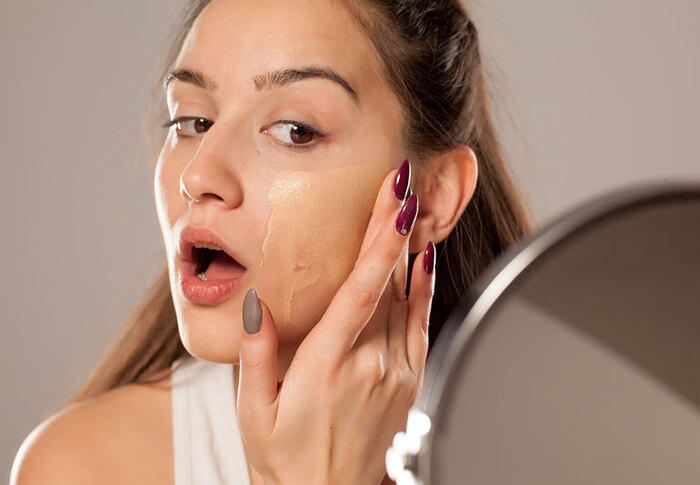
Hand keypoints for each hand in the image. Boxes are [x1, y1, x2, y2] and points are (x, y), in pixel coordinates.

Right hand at [237, 161, 435, 483]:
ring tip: (417, 202)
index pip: (361, 287)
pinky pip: (422, 324)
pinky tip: (425, 259)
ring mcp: (396, 373)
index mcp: (327, 364)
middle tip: (404, 178)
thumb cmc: (286, 458)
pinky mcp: (410, 383)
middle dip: (397, 225)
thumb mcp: (254, 410)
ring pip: (409, 298)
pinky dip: (424, 287)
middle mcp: (370, 363)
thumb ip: (258, 354)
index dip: (381, 239)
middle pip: (389, 281)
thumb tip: (257, 304)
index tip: (393, 199)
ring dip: (413, 248)